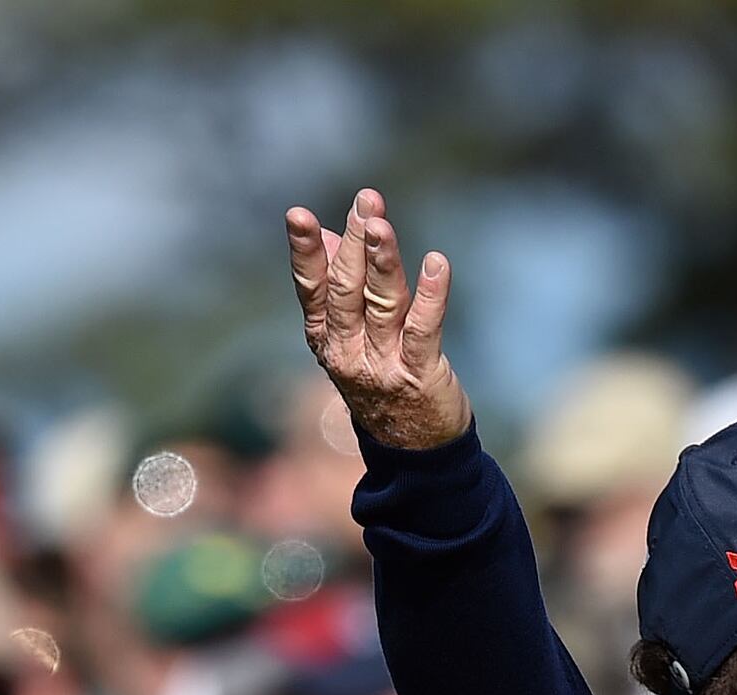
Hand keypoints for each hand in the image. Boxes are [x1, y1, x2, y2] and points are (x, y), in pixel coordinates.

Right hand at [287, 189, 470, 453]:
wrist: (413, 450)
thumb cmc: (382, 380)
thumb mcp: (351, 337)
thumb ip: (339, 288)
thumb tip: (332, 236)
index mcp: (326, 338)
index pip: (313, 288)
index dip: (306, 252)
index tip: (299, 215)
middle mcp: (348, 351)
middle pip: (348, 290)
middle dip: (355, 244)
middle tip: (366, 202)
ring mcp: (382, 364)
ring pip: (381, 304)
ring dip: (383, 262)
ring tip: (381, 225)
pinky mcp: (419, 374)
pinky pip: (424, 329)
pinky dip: (430, 296)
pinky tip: (437, 264)